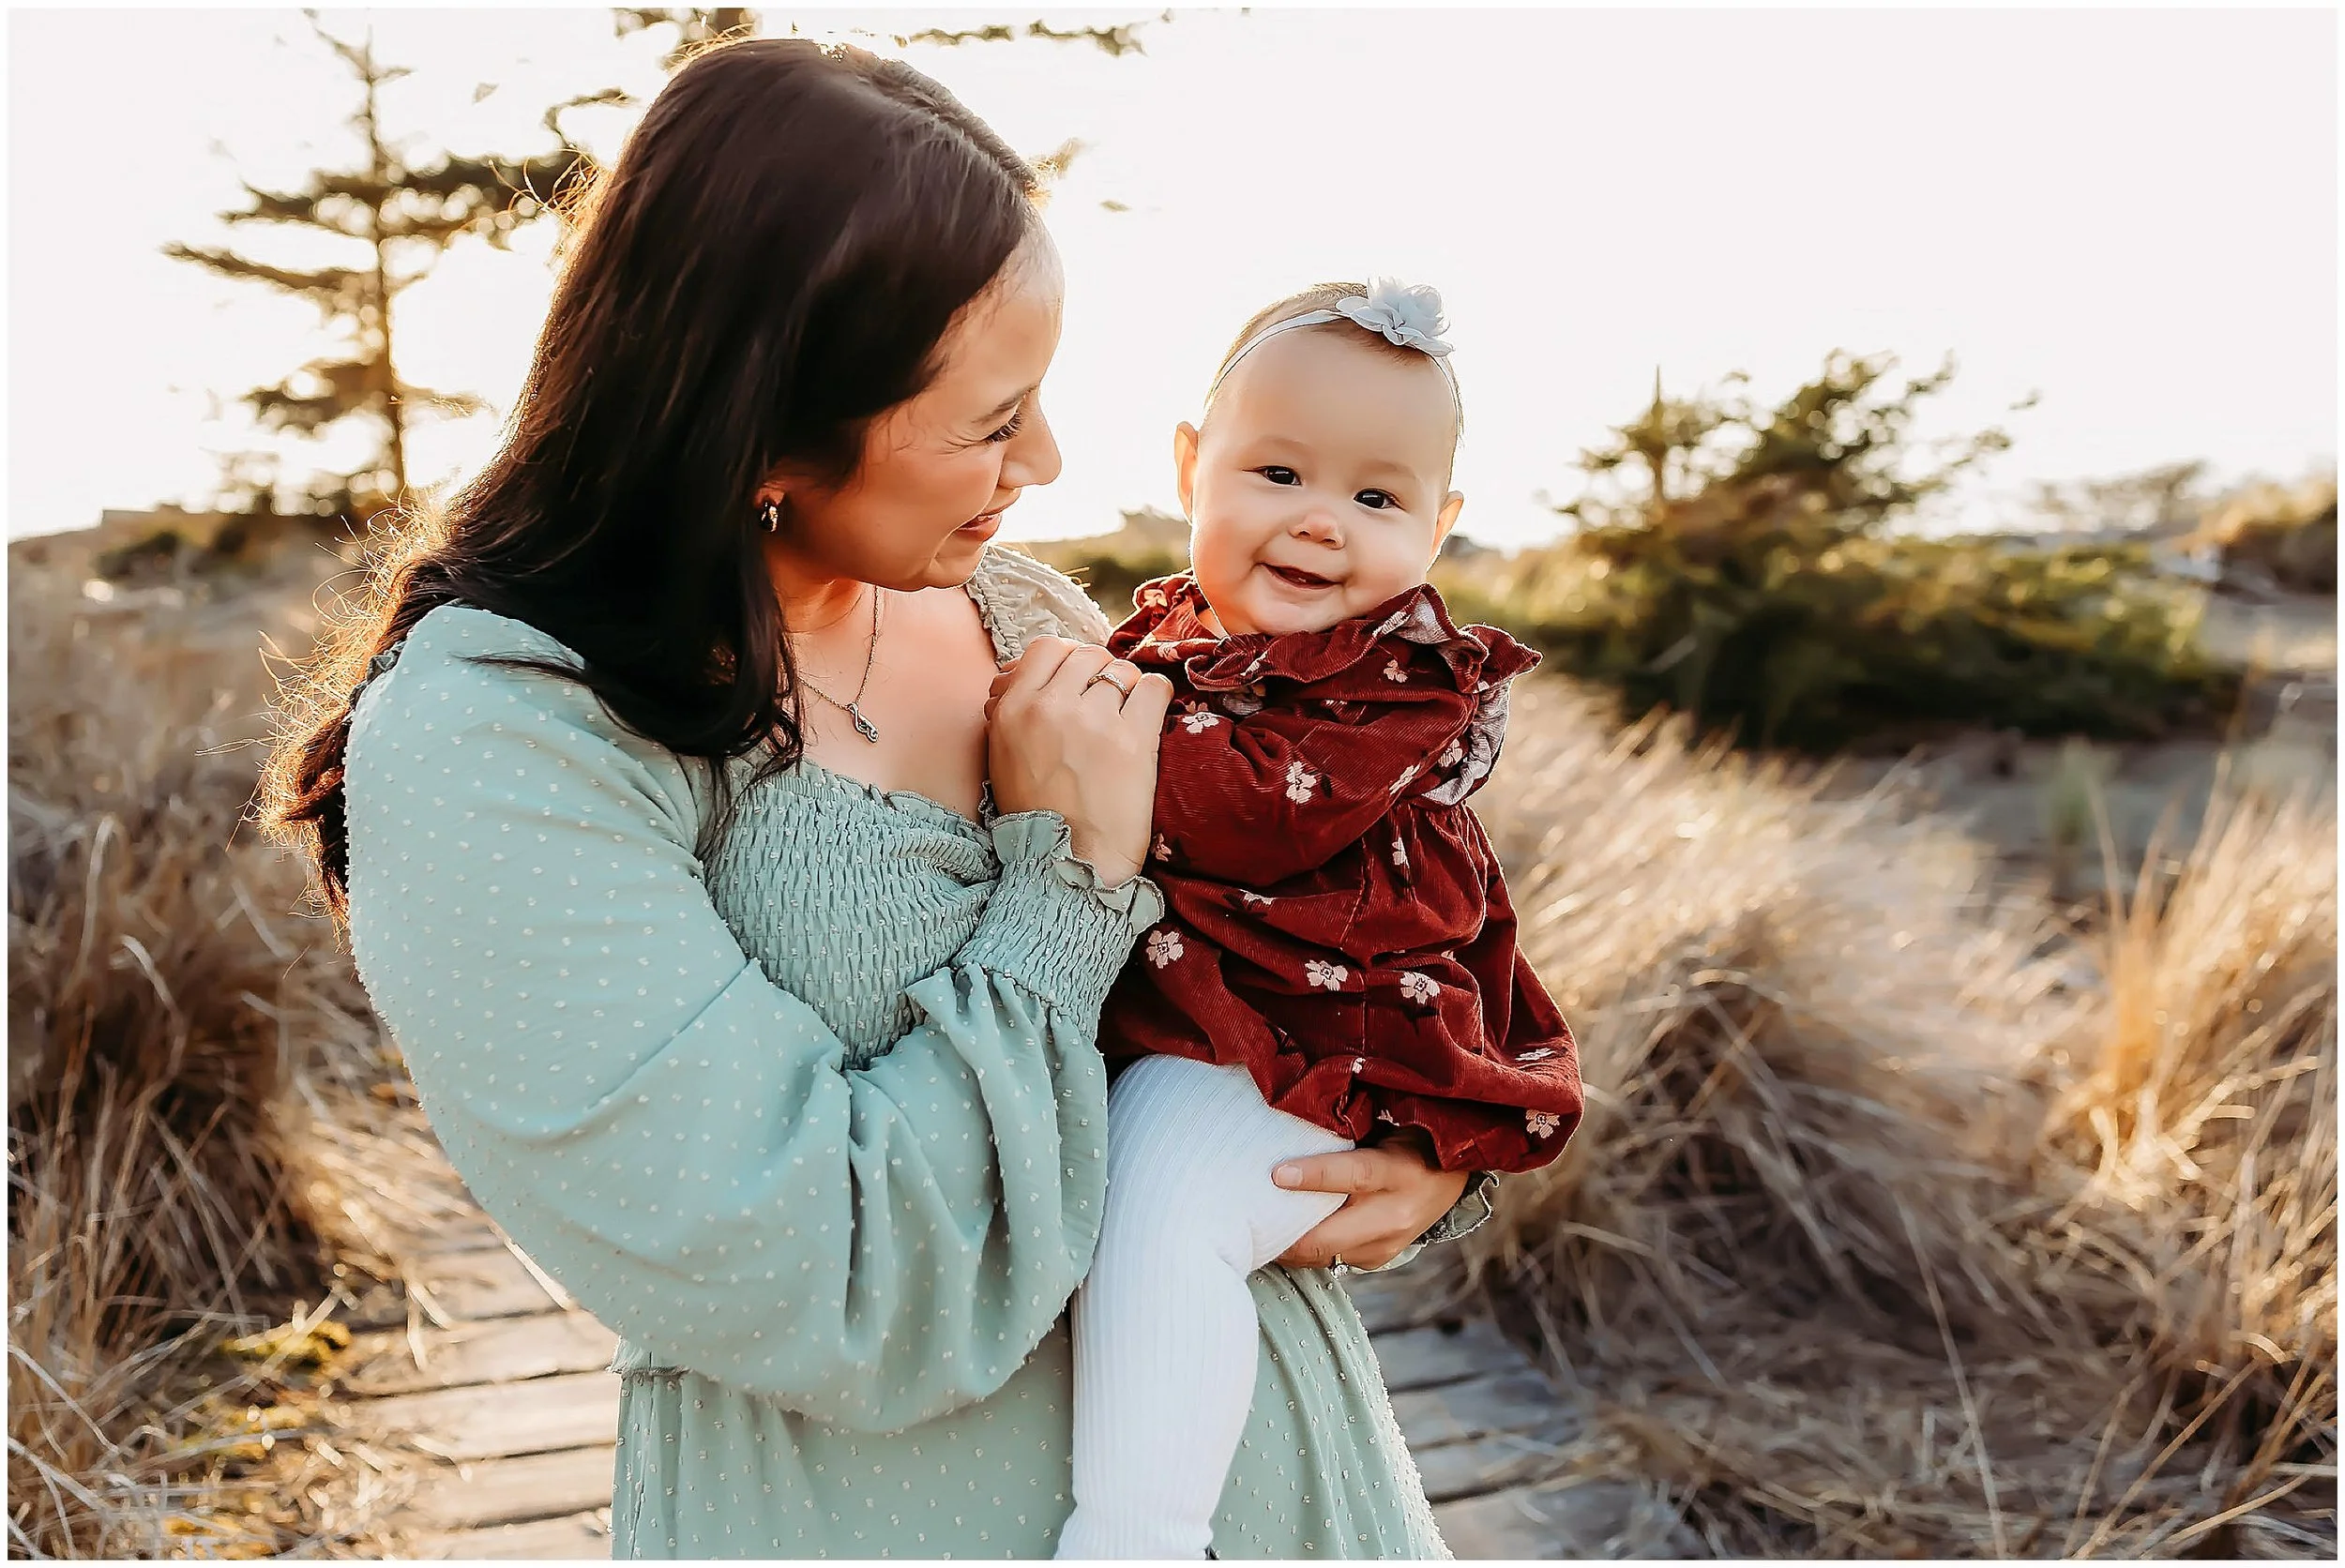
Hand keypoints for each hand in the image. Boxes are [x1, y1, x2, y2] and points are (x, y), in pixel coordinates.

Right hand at [984, 636, 1172, 888]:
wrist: (1070, 862)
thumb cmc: (1038, 813)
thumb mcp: (1003, 755)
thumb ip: (1010, 709)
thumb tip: (1015, 673)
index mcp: (1013, 709)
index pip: (1047, 648)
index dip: (1068, 659)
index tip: (1079, 680)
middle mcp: (1050, 708)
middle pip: (1088, 655)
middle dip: (1100, 674)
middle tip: (1106, 704)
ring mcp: (1093, 721)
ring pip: (1122, 670)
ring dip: (1128, 690)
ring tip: (1126, 719)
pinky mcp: (1132, 740)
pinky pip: (1155, 688)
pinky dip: (1155, 698)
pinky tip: (1148, 719)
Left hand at [1270, 1132, 1469, 1272]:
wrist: (1448, 1179)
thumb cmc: (1406, 1141)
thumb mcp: (1385, 1128)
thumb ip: (1346, 1133)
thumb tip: (1290, 1123)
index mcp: (1400, 1171)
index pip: (1354, 1174)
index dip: (1313, 1175)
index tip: (1276, 1174)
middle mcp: (1395, 1214)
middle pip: (1330, 1236)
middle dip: (1285, 1235)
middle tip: (1246, 1221)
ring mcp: (1388, 1245)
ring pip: (1325, 1254)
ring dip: (1289, 1246)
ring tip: (1254, 1231)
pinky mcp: (1378, 1260)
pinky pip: (1331, 1260)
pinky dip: (1305, 1249)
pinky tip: (1283, 1236)